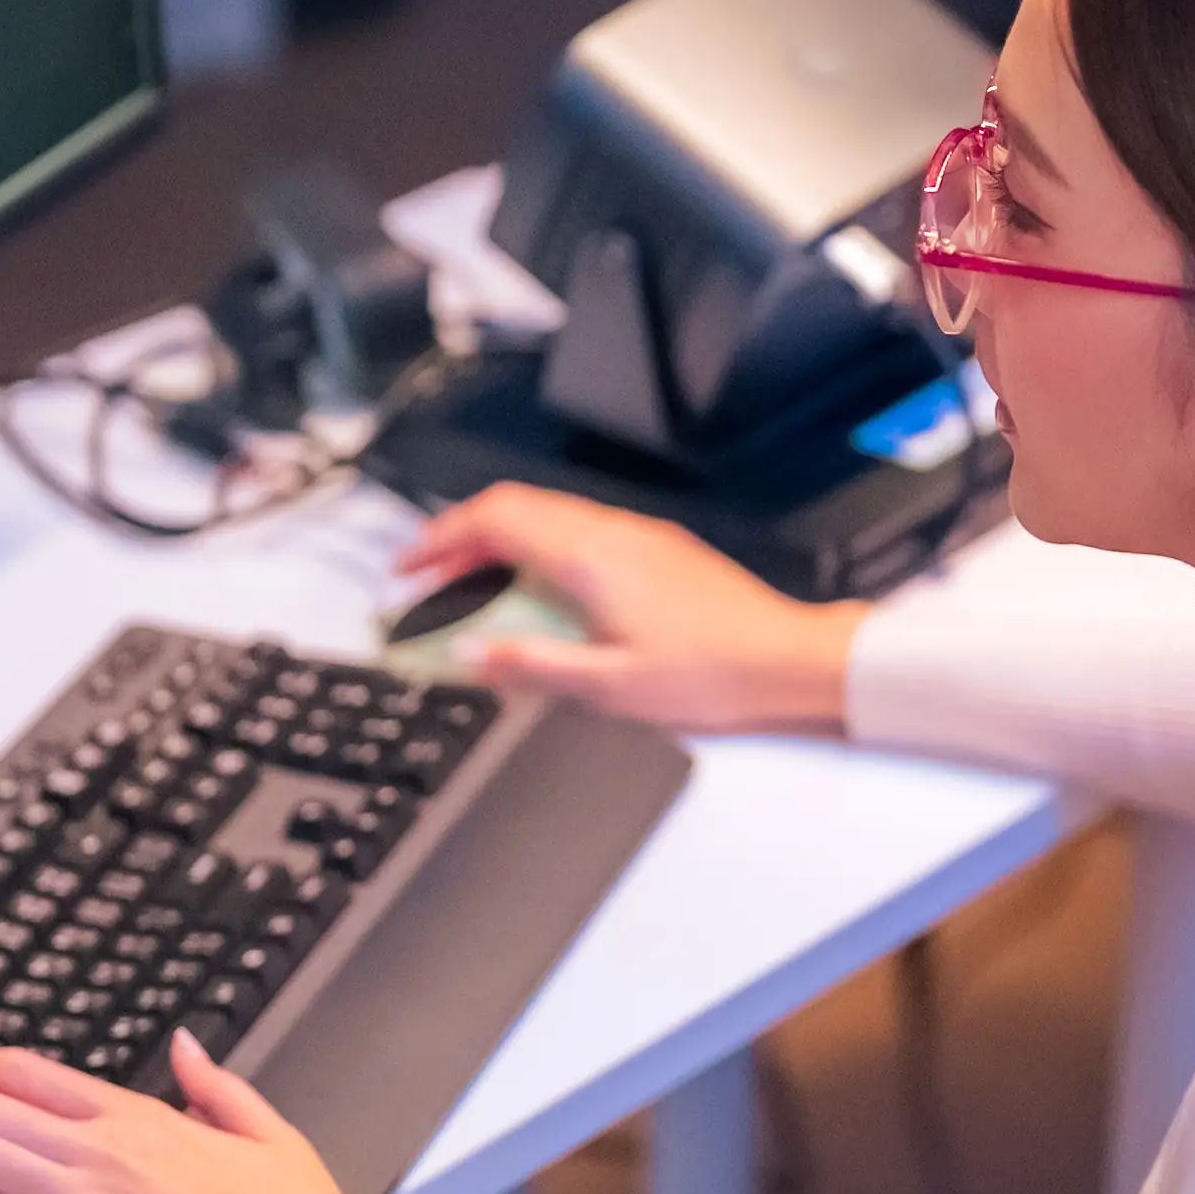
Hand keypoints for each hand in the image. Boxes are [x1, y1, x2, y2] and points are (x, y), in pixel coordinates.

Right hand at [398, 484, 865, 733]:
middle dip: (459, 538)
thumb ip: (531, 666)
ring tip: (471, 587)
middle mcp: (612, 532)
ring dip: (498, 542)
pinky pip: (578, 529)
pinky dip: (537, 548)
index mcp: (591, 556)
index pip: (494, 519)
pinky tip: (535, 589)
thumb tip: (471, 655)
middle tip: (427, 580)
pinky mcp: (657, 548)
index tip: (407, 567)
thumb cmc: (711, 673)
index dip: (438, 538)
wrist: (786, 659)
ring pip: (547, 516)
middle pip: (514, 508)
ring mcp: (637, 535)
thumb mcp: (608, 685)